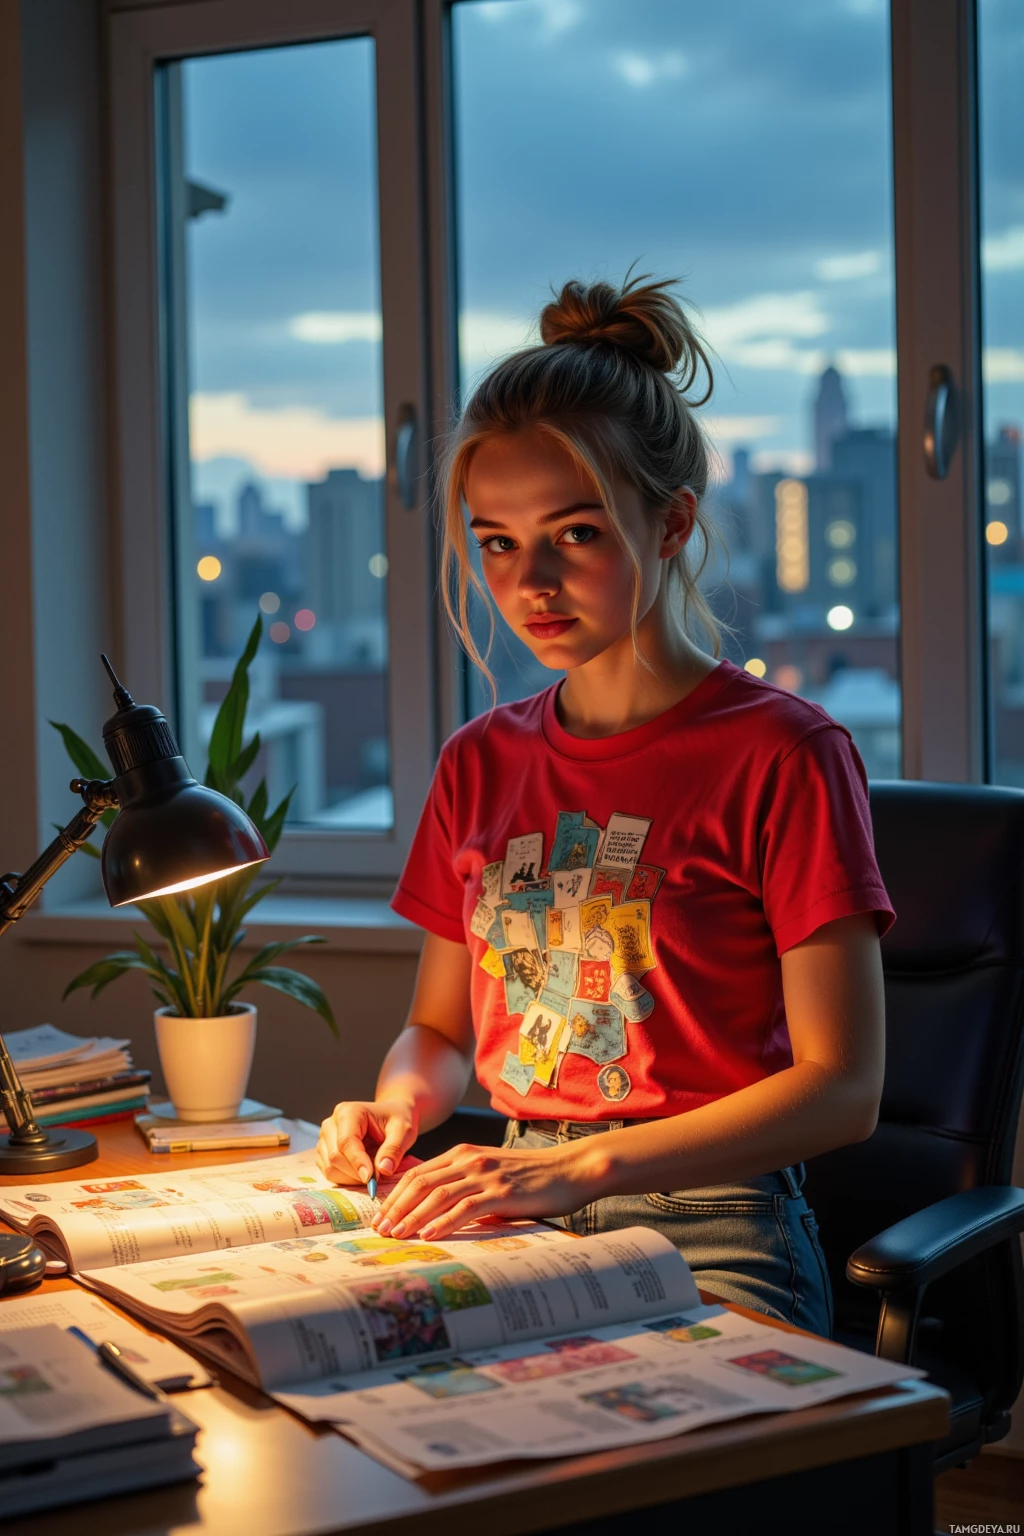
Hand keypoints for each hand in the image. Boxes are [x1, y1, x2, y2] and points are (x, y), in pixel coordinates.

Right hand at [316, 1098, 417, 1184]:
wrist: (390, 1117)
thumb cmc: (396, 1120)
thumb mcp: (404, 1131)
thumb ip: (394, 1149)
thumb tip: (383, 1170)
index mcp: (349, 1112)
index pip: (346, 1141)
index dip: (357, 1162)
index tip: (371, 1179)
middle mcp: (331, 1123)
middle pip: (335, 1156)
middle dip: (356, 1173)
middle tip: (376, 1179)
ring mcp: (325, 1138)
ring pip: (329, 1167)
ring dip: (350, 1178)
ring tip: (371, 1174)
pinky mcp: (324, 1151)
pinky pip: (328, 1172)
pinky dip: (344, 1179)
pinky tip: (361, 1174)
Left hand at [370, 1139, 601, 1240]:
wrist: (570, 1169)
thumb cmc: (531, 1176)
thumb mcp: (491, 1173)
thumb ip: (465, 1184)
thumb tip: (437, 1211)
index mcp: (464, 1154)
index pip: (418, 1174)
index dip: (395, 1195)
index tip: (380, 1216)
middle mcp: (470, 1160)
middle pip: (421, 1183)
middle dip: (397, 1207)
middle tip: (380, 1230)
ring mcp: (486, 1175)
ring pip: (438, 1194)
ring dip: (413, 1216)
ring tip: (397, 1235)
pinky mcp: (502, 1192)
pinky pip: (466, 1207)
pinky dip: (444, 1221)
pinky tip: (429, 1234)